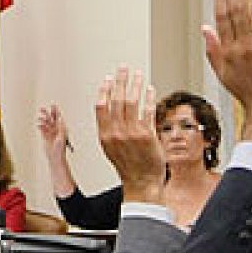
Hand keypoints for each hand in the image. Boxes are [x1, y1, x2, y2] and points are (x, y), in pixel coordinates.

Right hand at [36, 105, 69, 157]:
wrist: (55, 158)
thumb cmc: (60, 149)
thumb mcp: (62, 137)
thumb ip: (61, 128)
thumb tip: (60, 119)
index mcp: (62, 129)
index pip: (59, 117)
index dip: (56, 111)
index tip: (53, 105)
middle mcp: (56, 130)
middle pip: (52, 119)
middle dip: (47, 113)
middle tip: (42, 108)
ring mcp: (51, 133)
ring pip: (46, 124)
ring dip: (43, 119)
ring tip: (39, 116)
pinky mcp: (46, 137)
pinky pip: (43, 129)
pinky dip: (40, 126)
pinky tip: (38, 124)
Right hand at [95, 66, 165, 204]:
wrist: (141, 183)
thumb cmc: (128, 167)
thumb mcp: (111, 147)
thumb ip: (110, 129)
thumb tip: (110, 109)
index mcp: (105, 135)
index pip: (101, 107)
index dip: (105, 90)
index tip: (108, 79)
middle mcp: (117, 133)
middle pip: (117, 100)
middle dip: (121, 81)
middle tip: (123, 69)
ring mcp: (132, 133)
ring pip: (132, 102)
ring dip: (135, 85)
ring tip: (138, 75)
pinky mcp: (148, 135)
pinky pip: (148, 111)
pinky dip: (149, 98)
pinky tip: (150, 90)